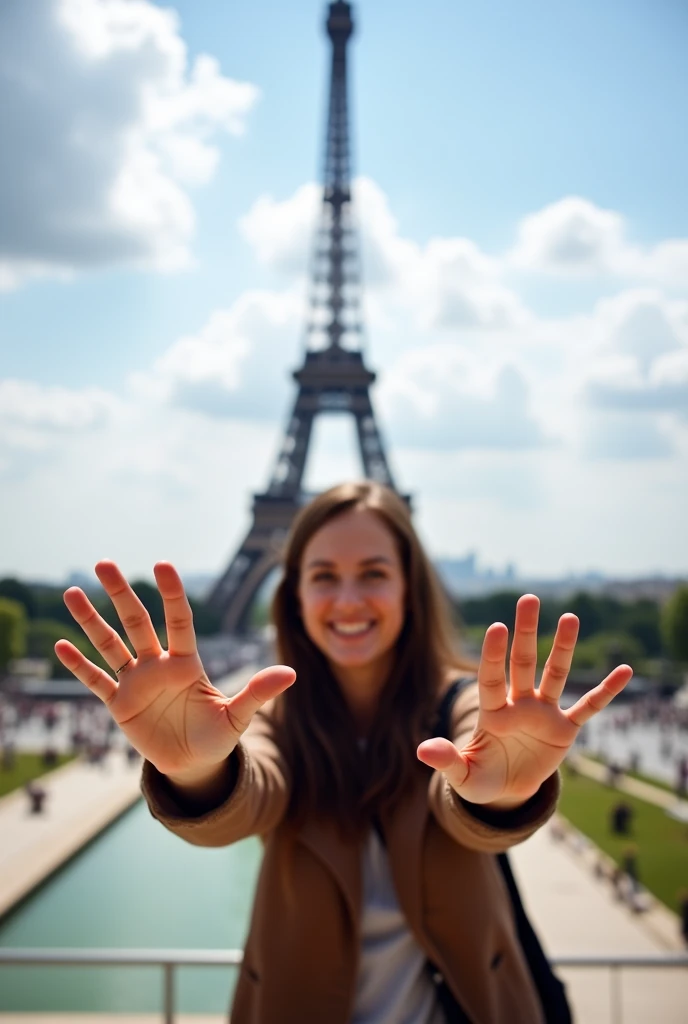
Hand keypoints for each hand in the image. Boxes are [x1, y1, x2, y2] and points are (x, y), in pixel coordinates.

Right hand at [55, 560, 294, 778]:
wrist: (195, 764)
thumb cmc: (217, 736)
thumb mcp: (238, 717)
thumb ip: (258, 692)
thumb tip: (290, 673)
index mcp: (186, 663)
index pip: (178, 620)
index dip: (171, 593)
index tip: (163, 564)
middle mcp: (158, 665)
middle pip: (136, 622)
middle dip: (121, 593)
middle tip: (104, 563)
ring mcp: (136, 682)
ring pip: (110, 644)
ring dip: (90, 621)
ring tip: (71, 593)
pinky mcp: (119, 704)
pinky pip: (96, 681)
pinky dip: (78, 665)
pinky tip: (59, 645)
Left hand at [417, 594, 631, 807]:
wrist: (506, 790)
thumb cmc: (480, 779)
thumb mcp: (462, 775)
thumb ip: (446, 761)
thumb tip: (422, 750)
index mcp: (492, 713)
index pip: (492, 677)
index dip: (494, 654)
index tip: (498, 627)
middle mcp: (518, 704)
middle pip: (522, 662)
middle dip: (526, 632)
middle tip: (528, 598)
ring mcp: (543, 713)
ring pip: (554, 673)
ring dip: (563, 647)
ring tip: (569, 617)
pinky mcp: (564, 729)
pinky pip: (588, 706)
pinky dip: (606, 691)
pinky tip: (625, 671)